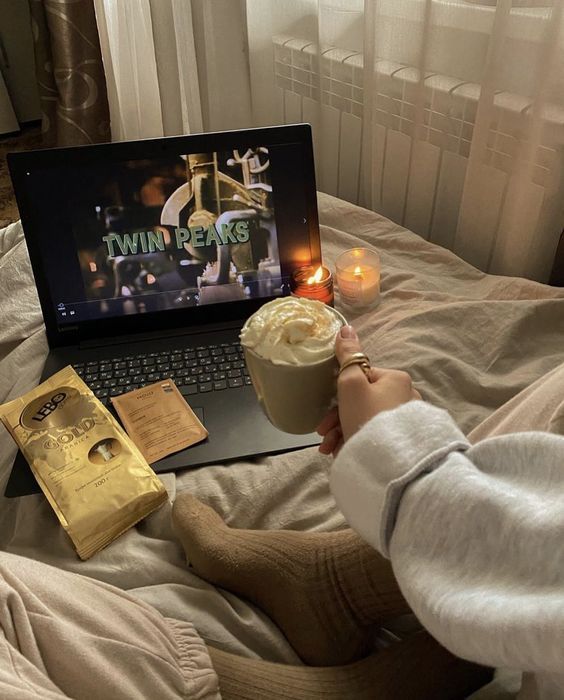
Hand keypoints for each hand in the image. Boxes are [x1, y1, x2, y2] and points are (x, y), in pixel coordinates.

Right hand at [317, 325, 421, 456]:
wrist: (391, 463)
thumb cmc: (368, 417)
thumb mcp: (351, 383)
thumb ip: (348, 355)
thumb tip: (346, 328)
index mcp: (396, 379)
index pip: (360, 379)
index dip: (338, 396)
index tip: (323, 419)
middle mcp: (407, 396)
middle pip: (361, 402)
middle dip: (337, 420)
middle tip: (323, 436)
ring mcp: (407, 421)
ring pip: (366, 420)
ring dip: (342, 433)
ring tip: (330, 450)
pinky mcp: (406, 441)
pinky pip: (376, 436)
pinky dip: (358, 441)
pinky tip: (345, 454)